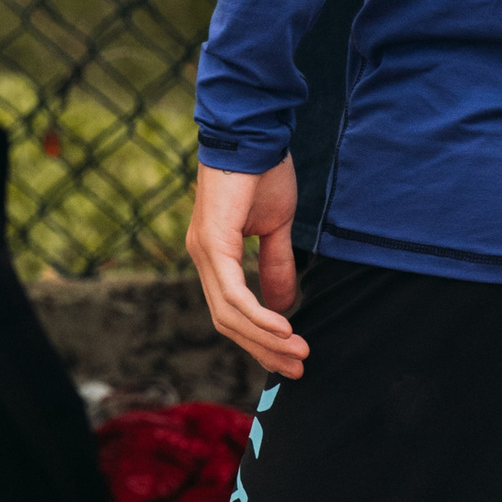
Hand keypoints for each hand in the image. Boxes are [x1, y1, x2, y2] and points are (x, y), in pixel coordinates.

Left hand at [185, 159, 306, 379]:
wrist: (254, 132)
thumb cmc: (263, 172)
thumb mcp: (276, 227)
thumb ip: (277, 265)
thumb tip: (285, 305)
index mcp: (213, 255)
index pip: (230, 312)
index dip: (258, 339)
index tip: (289, 359)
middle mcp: (202, 257)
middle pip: (227, 322)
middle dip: (264, 350)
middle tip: (297, 369)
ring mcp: (203, 251)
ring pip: (229, 314)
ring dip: (265, 339)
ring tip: (299, 353)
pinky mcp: (213, 243)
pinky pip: (234, 293)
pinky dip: (259, 315)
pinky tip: (284, 328)